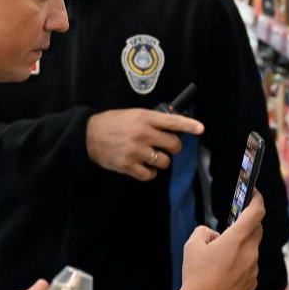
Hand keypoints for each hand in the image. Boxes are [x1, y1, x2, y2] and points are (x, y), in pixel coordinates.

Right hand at [85, 109, 203, 181]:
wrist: (88, 136)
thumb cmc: (111, 123)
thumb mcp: (132, 114)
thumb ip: (151, 120)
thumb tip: (171, 126)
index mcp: (144, 118)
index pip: (172, 121)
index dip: (189, 125)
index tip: (200, 128)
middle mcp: (143, 134)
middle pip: (174, 145)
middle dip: (173, 148)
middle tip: (165, 147)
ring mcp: (136, 151)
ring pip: (164, 162)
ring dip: (161, 162)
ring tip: (151, 157)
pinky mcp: (129, 166)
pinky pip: (150, 175)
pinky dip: (150, 173)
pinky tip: (144, 168)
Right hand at [177, 193, 264, 289]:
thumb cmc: (195, 275)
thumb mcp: (192, 245)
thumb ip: (204, 231)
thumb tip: (215, 236)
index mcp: (237, 239)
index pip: (256, 212)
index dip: (258, 199)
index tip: (255, 193)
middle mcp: (250, 253)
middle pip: (256, 230)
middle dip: (248, 224)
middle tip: (234, 225)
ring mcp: (253, 269)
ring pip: (250, 250)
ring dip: (240, 248)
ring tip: (220, 258)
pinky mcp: (252, 284)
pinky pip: (249, 267)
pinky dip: (240, 264)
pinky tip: (223, 274)